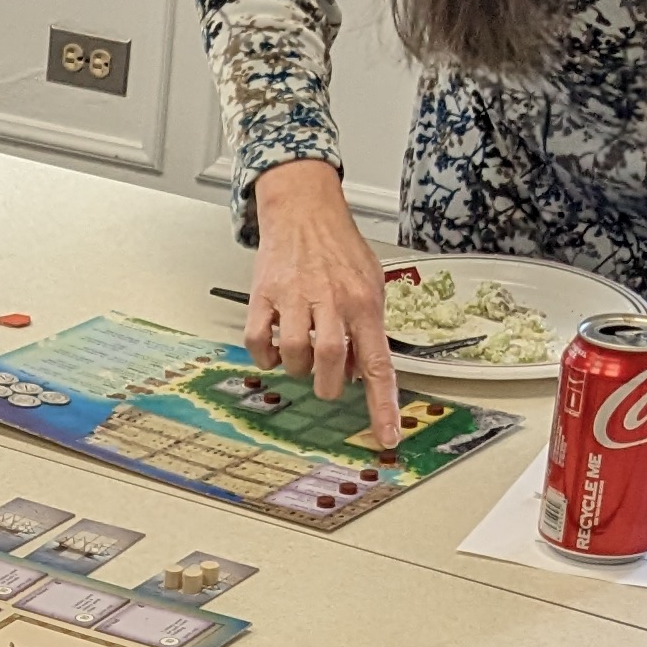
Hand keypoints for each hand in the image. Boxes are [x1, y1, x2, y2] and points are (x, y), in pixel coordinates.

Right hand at [242, 160, 401, 450]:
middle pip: (331, 362)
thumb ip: (368, 327)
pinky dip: (265, 356)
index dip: (383, 406)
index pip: (379, 364)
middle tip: (327, 381)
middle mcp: (332, 301)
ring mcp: (296, 297)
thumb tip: (361, 371)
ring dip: (297, 368)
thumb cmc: (338, 247)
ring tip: (300, 357)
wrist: (304, 208)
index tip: (387, 437)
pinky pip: (259, 341)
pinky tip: (273, 351)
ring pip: (294, 355)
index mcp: (364, 303)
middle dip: (328, 384)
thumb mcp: (370, 283)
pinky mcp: (264, 295)